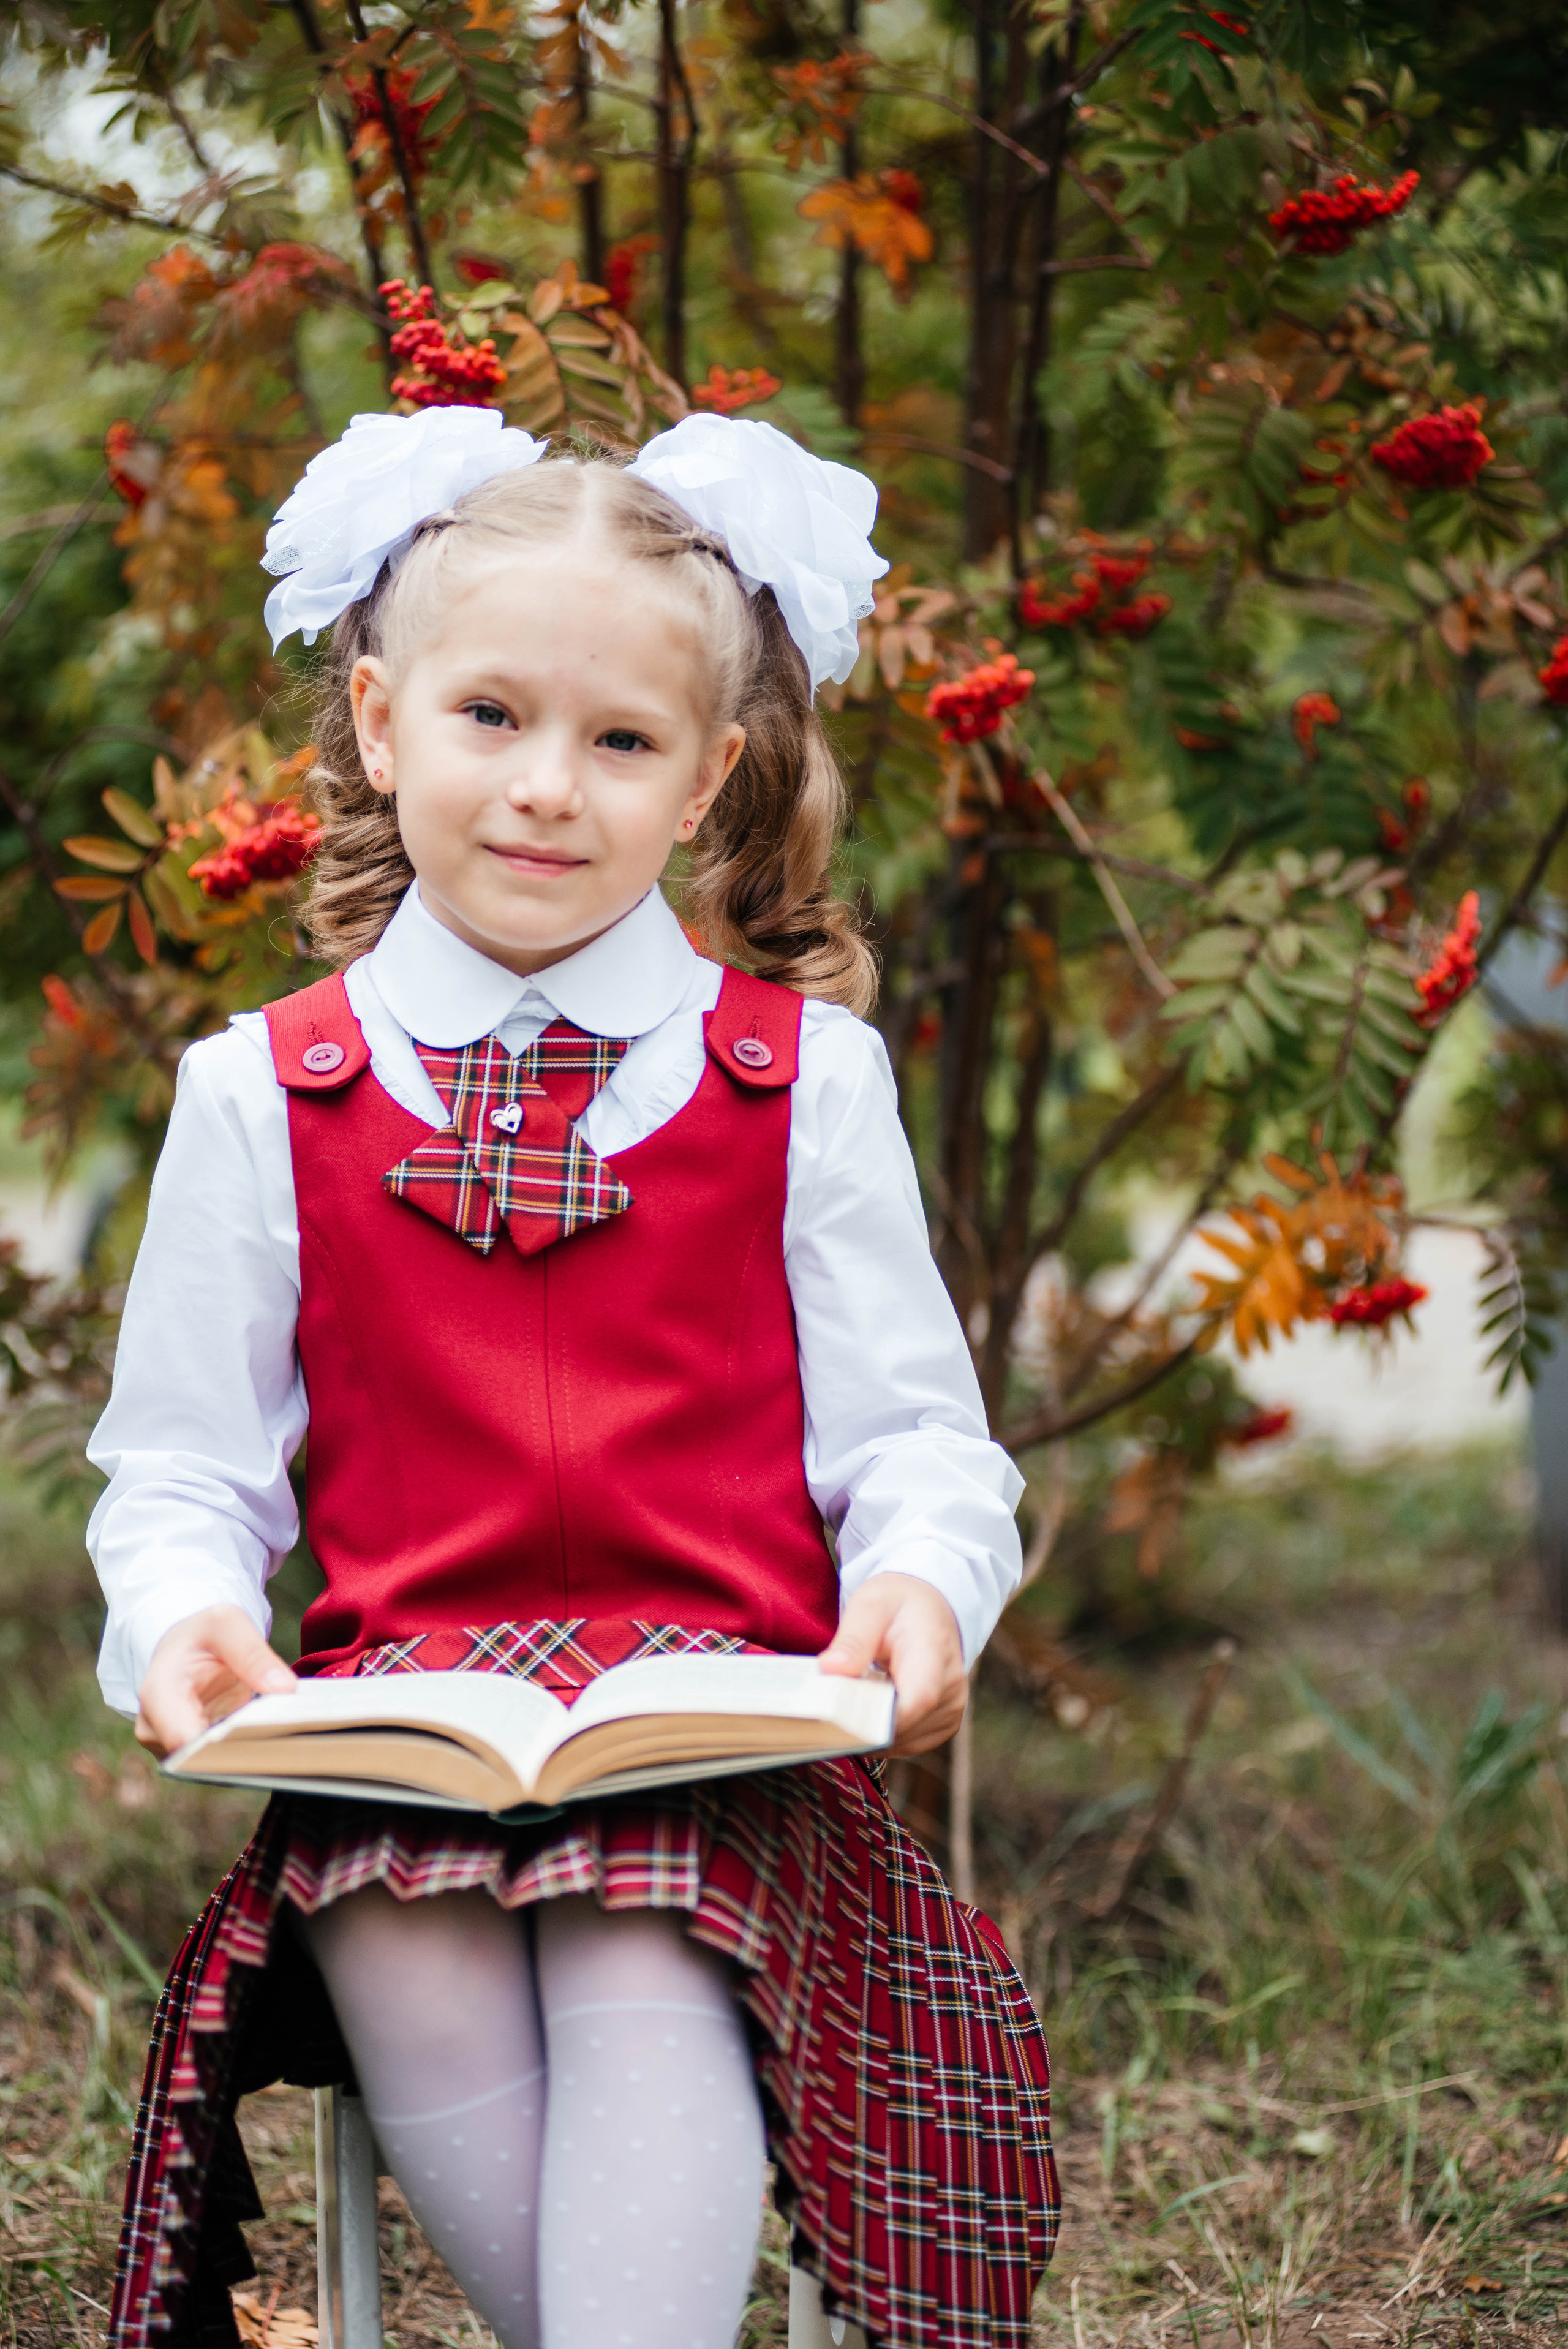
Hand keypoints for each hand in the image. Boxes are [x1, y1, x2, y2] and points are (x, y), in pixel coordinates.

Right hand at [135, 1605, 297, 1759]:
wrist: (186, 1648)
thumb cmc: (202, 1634)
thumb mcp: (226, 1623)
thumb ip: (252, 1653)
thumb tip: (285, 1689)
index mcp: (158, 1693)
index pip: (183, 1738)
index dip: (223, 1746)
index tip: (265, 1736)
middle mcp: (156, 1729)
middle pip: (199, 1760)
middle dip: (242, 1753)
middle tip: (286, 1744)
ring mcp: (172, 1745)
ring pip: (212, 1766)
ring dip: (247, 1755)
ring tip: (285, 1741)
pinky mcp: (194, 1754)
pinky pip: (221, 1763)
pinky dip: (246, 1754)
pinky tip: (274, 1742)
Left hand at [817, 1573, 967, 1755]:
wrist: (928, 1608)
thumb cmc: (898, 1604)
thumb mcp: (870, 1606)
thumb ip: (853, 1639)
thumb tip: (829, 1669)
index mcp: (934, 1649)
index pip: (919, 1698)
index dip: (882, 1718)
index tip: (842, 1720)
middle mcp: (951, 1684)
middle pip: (907, 1725)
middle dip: (865, 1725)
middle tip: (830, 1713)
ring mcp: (951, 1707)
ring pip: (905, 1740)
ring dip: (872, 1731)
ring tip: (851, 1705)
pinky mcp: (944, 1723)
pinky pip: (908, 1743)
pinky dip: (884, 1735)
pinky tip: (869, 1712)